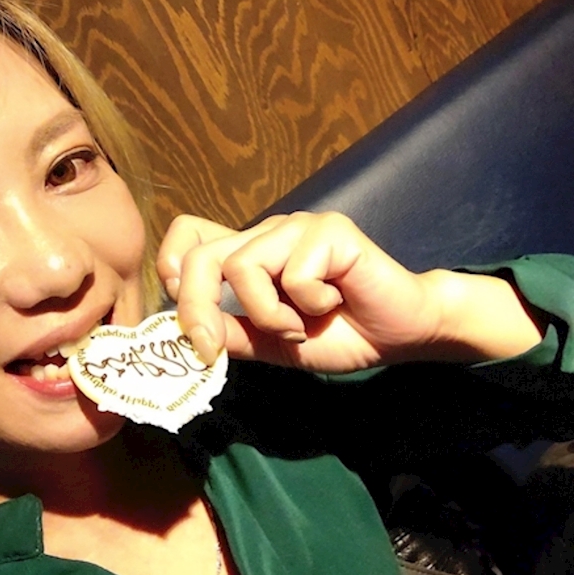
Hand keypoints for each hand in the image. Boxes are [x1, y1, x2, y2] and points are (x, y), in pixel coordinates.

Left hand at [156, 212, 540, 371]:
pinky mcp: (329, 230)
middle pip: (203, 256)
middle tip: (212, 348)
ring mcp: (297, 226)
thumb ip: (232, 333)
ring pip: (244, 267)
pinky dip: (309, 305)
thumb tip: (184, 334)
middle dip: (199, 309)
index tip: (187, 313)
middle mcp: (266, 232)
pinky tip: (335, 303)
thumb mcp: (271, 343)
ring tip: (301, 325)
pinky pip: (294, 273)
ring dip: (269, 315)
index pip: (188, 234)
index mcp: (248, 252)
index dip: (172, 267)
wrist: (401, 333)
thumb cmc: (338, 333)